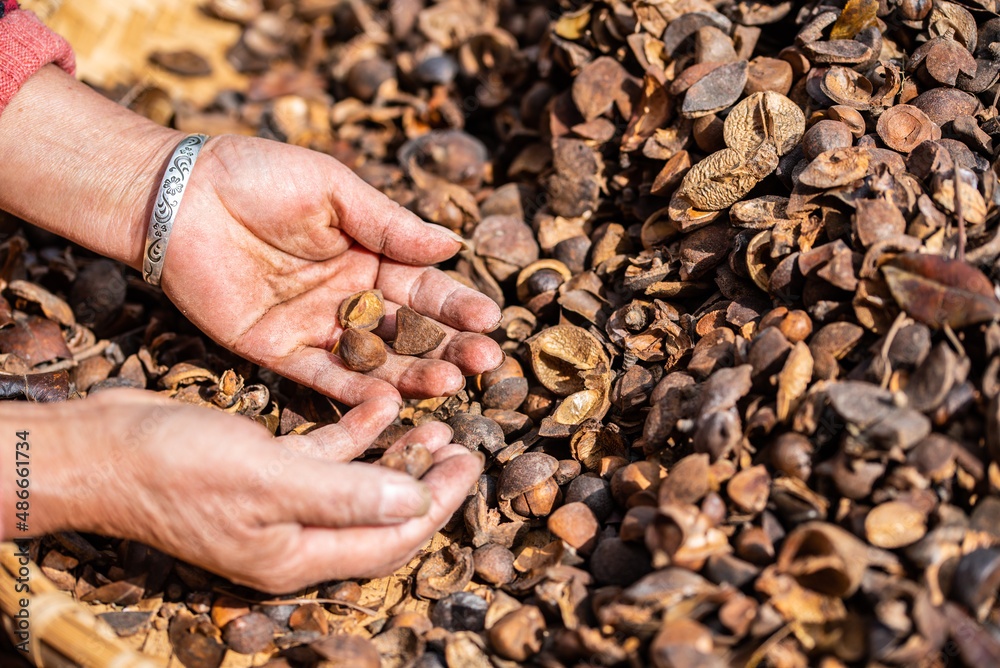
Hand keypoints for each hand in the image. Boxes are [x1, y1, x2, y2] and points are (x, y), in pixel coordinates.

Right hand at [6, 389, 482, 593]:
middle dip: (426, 483)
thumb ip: (344, 494)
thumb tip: (415, 503)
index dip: (437, 506)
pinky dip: (355, 431)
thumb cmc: (176, 468)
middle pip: (380, 513)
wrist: (102, 450)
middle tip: (464, 448)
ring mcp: (280, 501)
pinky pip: (324, 453)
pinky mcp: (265, 467)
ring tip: (436, 424)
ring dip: (396, 454)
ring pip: (356, 481)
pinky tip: (382, 403)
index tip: (471, 467)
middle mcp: (294, 534)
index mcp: (298, 554)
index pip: (390, 539)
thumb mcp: (267, 480)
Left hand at [161, 134, 502, 404]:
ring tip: (451, 384)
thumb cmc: (257, 176)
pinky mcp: (275, 350)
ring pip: (374, 360)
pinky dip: (355, 391)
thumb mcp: (333, 189)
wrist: (179, 194)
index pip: (424, 287)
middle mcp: (349, 297)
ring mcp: (315, 327)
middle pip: (409, 331)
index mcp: (368, 256)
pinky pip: (322, 376)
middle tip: (485, 363)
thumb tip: (453, 245)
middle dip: (449, 347)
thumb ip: (389, 224)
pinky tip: (391, 402)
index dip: (458, 304)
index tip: (491, 320)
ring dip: (414, 374)